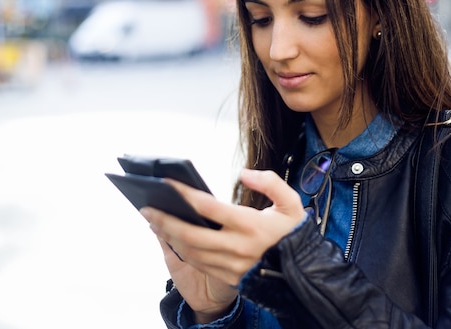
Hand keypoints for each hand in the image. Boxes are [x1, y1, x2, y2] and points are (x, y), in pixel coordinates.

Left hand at [141, 168, 305, 321]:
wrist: (303, 272)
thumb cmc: (293, 233)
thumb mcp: (291, 202)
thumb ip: (270, 182)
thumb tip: (245, 174)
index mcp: (250, 224)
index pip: (209, 207)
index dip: (185, 194)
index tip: (168, 183)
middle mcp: (237, 246)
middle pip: (191, 233)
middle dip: (164, 219)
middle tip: (146, 207)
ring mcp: (231, 264)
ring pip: (190, 251)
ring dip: (168, 235)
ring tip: (153, 220)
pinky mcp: (228, 276)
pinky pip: (198, 263)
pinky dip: (180, 250)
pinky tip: (171, 238)